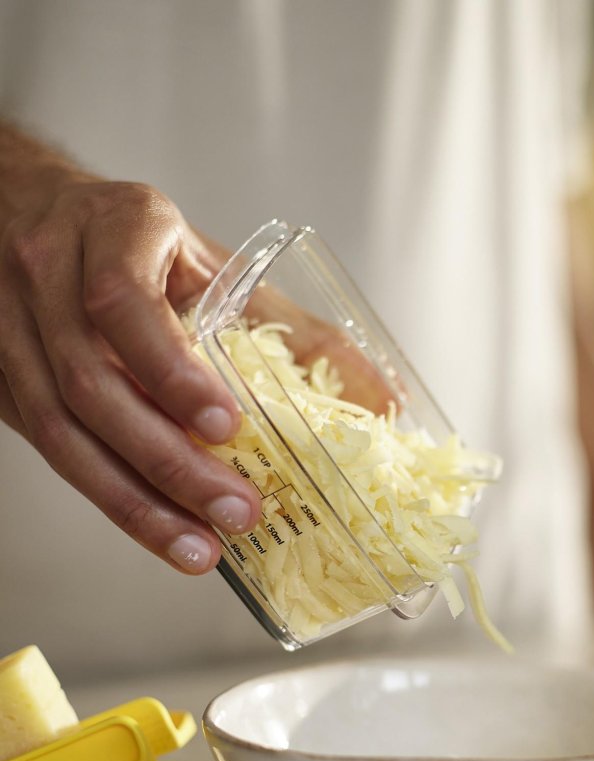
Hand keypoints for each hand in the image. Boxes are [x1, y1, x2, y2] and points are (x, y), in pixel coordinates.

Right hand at [0, 154, 261, 573]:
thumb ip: (297, 330)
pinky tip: (161, 531)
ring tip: (200, 547)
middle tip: (236, 511)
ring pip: (62, 431)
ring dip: (136, 501)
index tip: (227, 425)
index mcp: (114, 230)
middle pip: (93, 383)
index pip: (124, 304)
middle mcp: (50, 275)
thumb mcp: (218, 265)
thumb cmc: (138, 242)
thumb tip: (385, 399)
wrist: (28, 210)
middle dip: (168, 461)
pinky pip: (53, 451)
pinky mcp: (5, 383)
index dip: (171, 371)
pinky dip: (111, 497)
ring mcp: (13, 332)